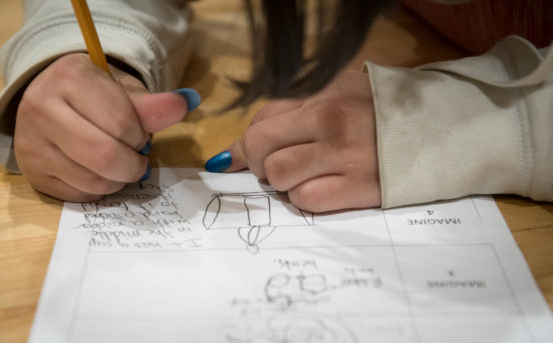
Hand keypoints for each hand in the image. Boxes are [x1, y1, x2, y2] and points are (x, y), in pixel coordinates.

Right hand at [15, 53, 192, 201]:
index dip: (140, 136)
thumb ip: (152, 105)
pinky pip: (80, 195)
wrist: (51, 99)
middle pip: (104, 156)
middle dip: (134, 165)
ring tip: (120, 164)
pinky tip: (99, 172)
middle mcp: (41, 109)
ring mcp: (31, 144)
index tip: (140, 134)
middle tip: (138, 158)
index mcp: (69, 78)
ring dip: (119, 180)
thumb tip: (186, 103)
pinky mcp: (33, 173)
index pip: (121, 123)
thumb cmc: (95, 94)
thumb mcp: (124, 91)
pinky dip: (100, 190)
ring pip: (93, 181)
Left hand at [207, 70, 380, 211]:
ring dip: (283, 182)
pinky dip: (305, 198)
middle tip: (278, 167)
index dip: (249, 144)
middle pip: (260, 148)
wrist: (438, 130)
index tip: (250, 157)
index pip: (260, 121)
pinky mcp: (359, 188)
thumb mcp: (337, 93)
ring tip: (305, 176)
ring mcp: (344, 155)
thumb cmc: (379, 112)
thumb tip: (234, 153)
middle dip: (259, 163)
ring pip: (278, 175)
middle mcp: (329, 121)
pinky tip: (324, 189)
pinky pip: (305, 199)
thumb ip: (289, 113)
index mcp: (321, 95)